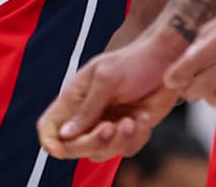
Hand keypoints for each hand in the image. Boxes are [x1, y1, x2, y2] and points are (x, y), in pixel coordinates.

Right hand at [38, 24, 185, 162]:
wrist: (166, 62)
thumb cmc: (133, 61)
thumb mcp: (107, 78)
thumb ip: (87, 107)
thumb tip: (65, 134)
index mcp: (74, 98)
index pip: (49, 125)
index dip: (50, 141)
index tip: (61, 151)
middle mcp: (88, 115)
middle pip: (73, 147)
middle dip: (92, 142)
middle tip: (110, 127)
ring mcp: (108, 125)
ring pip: (101, 153)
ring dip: (119, 142)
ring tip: (131, 120)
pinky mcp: (129, 131)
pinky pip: (126, 150)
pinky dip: (137, 138)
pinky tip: (143, 118)